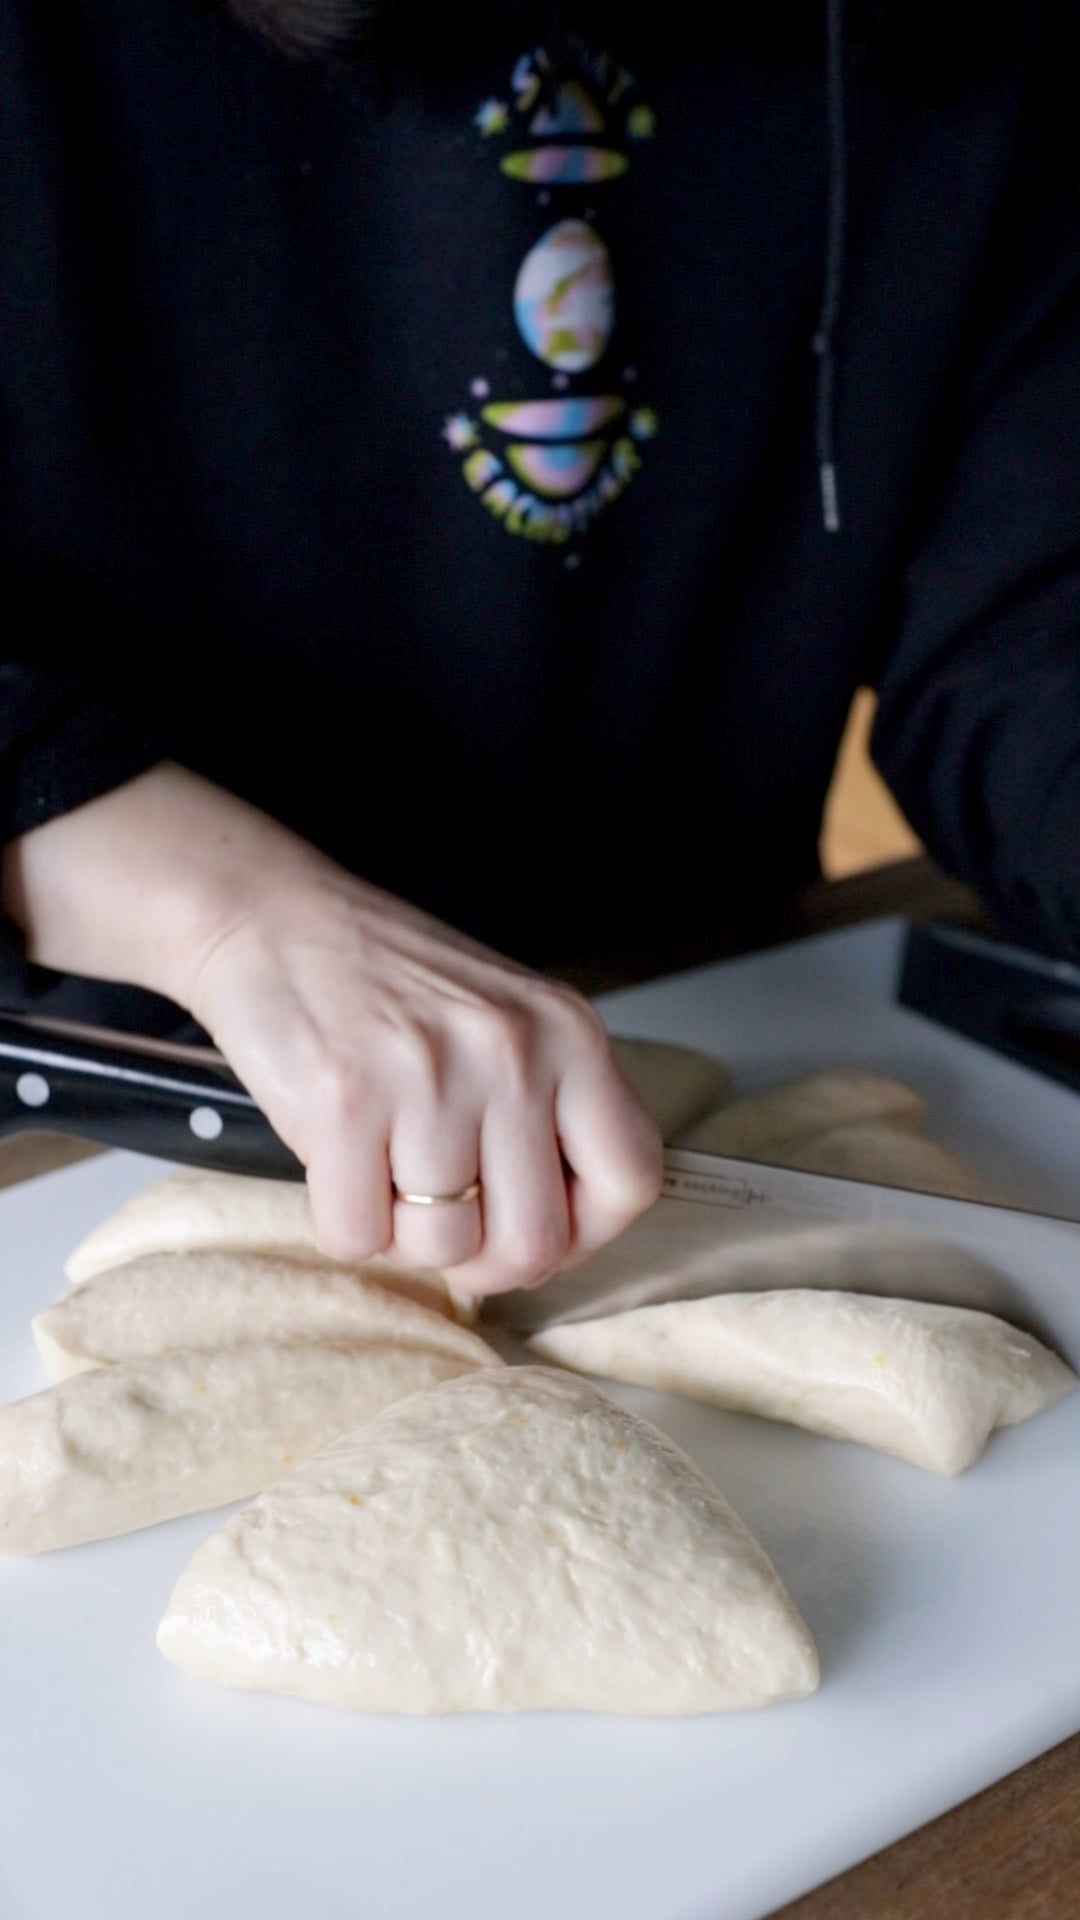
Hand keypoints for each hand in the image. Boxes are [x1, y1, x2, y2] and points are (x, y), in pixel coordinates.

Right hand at [3, 765, 661, 1295]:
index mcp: (569, 1032)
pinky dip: (341, 1221)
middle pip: (536, 1243)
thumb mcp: (505, 1021)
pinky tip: (336, 1162)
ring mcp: (428, 1077)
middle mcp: (511, 1052)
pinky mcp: (343, 1102)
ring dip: (403, 1233)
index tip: (537, 1224)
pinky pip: (357, 1236)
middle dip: (482, 1257)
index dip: (585, 1233)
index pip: (630, 1180)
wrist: (269, 916)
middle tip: (442, 1218)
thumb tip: (554, 1240)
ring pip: (442, 1249)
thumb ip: (547, 1112)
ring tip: (381, 1166)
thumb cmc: (387, 979)